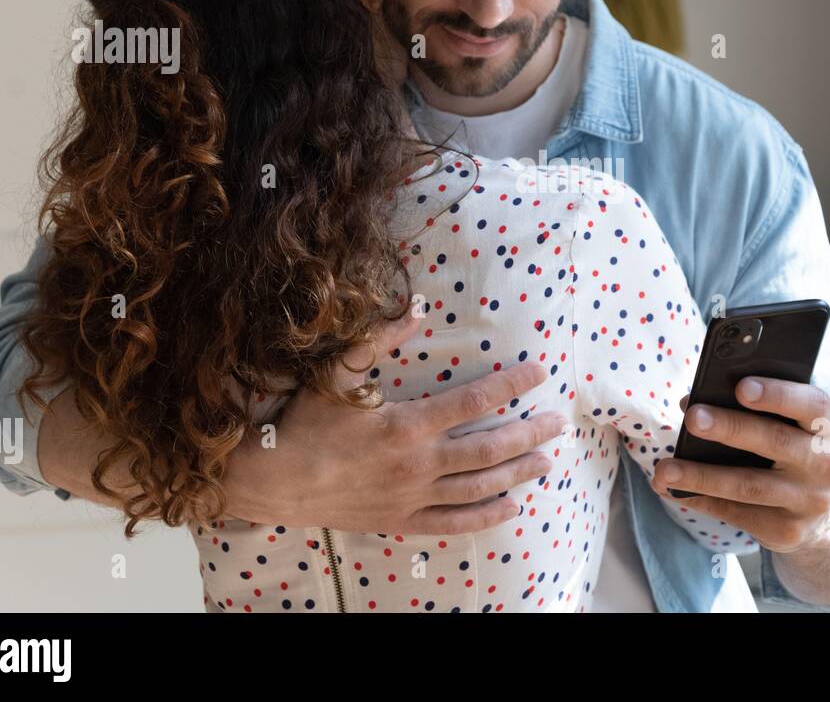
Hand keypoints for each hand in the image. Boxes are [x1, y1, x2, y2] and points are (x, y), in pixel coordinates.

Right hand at [226, 310, 566, 533]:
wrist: (272, 481)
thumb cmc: (304, 423)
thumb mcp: (336, 373)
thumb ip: (378, 340)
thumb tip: (417, 308)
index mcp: (407, 425)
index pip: (475, 401)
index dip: (512, 384)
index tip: (539, 371)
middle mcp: (418, 464)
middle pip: (489, 448)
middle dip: (529, 433)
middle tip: (557, 422)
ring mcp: (412, 497)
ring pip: (479, 486)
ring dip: (518, 472)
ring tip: (546, 460)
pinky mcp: (402, 520)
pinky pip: (454, 522)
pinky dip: (486, 516)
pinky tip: (511, 506)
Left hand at [650, 377, 829, 554]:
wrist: (820, 512)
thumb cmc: (790, 449)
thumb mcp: (789, 424)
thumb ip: (753, 408)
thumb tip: (691, 403)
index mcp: (826, 425)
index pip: (812, 405)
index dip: (777, 394)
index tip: (741, 387)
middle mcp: (826, 463)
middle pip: (776, 442)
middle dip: (730, 428)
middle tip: (693, 418)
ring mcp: (808, 501)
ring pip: (749, 486)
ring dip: (701, 476)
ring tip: (664, 469)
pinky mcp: (786, 531)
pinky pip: (735, 513)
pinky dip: (700, 499)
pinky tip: (672, 490)